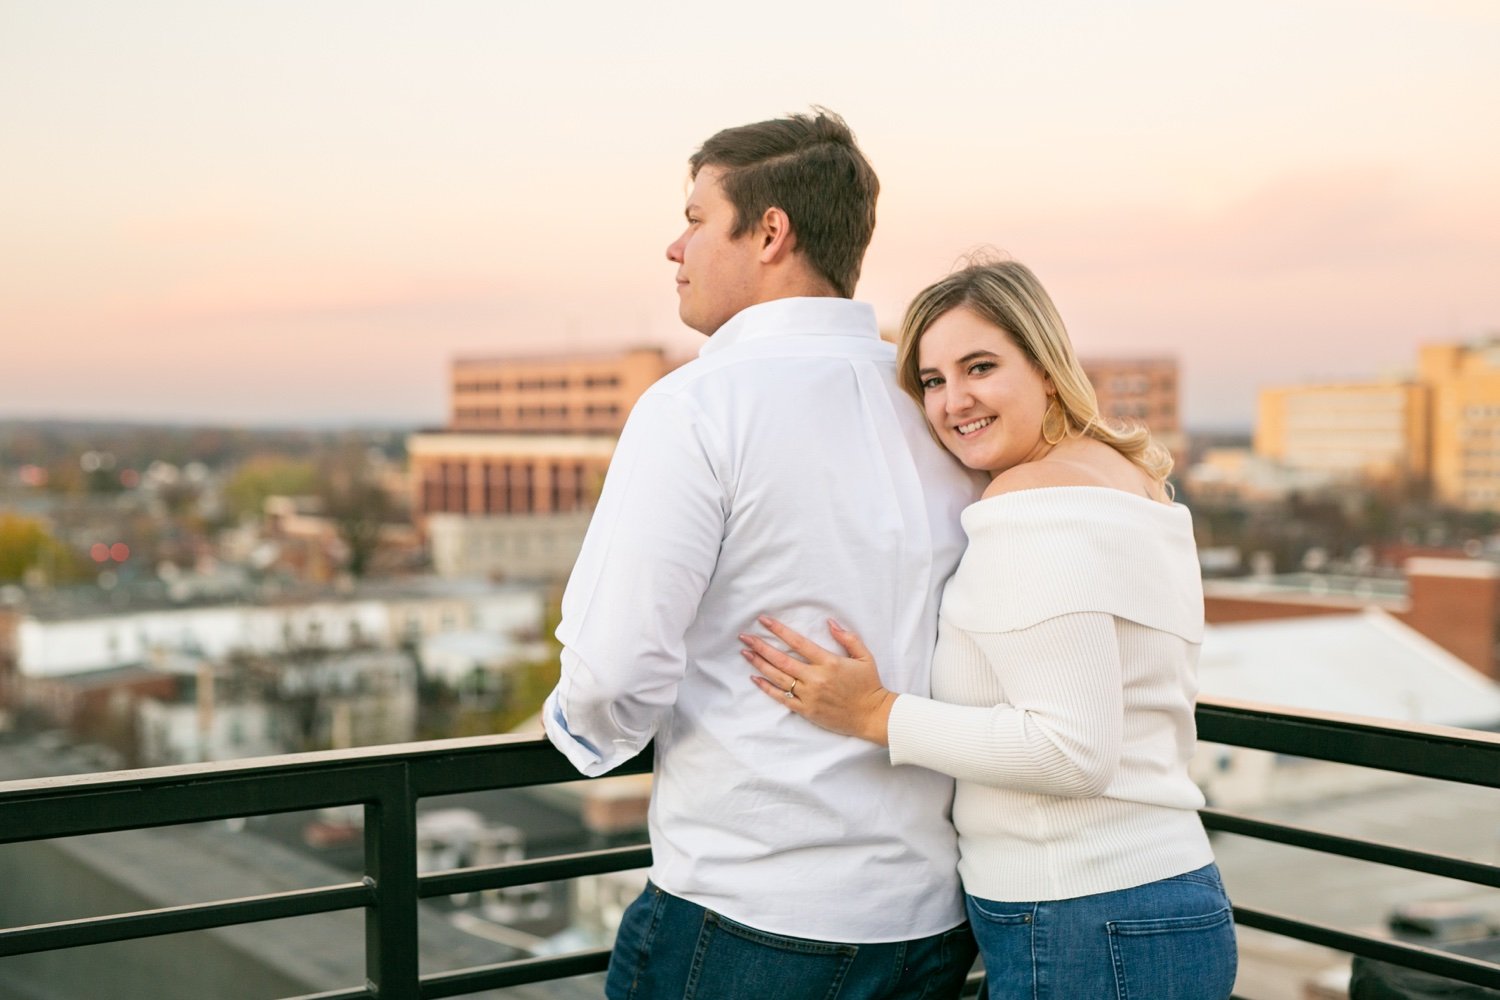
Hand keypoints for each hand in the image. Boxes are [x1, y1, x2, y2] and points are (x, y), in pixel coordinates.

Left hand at [740, 616, 894, 746]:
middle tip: (744, 637)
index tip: (764, 621)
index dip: (779, 630)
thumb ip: (847, 638)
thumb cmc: (869, 685)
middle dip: (761, 646)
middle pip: (782, 659)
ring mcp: (810, 695)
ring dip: (760, 664)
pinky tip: (755, 678)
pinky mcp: (807, 710)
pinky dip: (767, 688)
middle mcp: (816, 678)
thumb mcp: (864, 657)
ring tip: (745, 653)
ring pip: (778, 678)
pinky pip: (782, 698)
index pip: (798, 642)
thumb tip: (830, 622)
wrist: (872, 715)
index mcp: (829, 662)